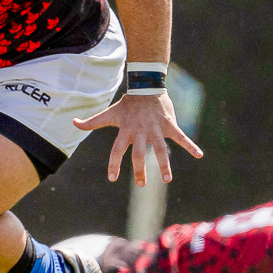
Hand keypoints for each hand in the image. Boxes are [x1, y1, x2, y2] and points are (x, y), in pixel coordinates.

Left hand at [74, 91, 202, 184]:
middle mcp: (140, 132)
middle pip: (139, 153)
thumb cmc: (127, 105)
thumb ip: (92, 122)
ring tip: (167, 180)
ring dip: (164, 164)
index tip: (112, 178)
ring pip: (160, 149)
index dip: (114, 163)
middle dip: (139, 169)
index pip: (117, 150)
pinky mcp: (169, 125)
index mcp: (125, 131)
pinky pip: (181, 137)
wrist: (146, 87)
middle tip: (140, 185)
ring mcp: (155, 129)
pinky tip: (199, 155)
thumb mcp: (109, 114)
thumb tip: (73, 122)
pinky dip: (190, 145)